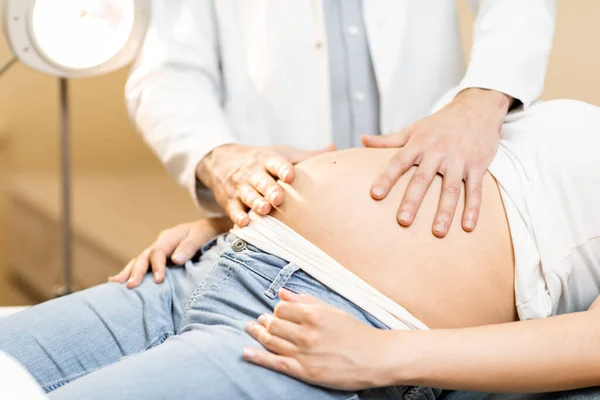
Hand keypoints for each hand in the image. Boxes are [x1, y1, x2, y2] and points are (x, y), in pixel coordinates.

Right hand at [109, 217, 231, 288]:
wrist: (207, 230)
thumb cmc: (204, 234)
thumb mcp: (199, 236)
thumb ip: (189, 247)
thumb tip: (175, 260)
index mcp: (169, 237)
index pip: (158, 252)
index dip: (157, 266)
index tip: (159, 280)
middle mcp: (159, 243)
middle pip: (144, 257)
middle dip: (137, 272)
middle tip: (131, 286)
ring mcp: (156, 251)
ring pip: (138, 261)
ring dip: (128, 272)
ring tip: (116, 285)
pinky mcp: (157, 259)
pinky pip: (141, 265)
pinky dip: (129, 272)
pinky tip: (116, 282)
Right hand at [196, 144, 335, 226]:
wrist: (221, 162)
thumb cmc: (262, 160)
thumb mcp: (281, 153)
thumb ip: (307, 156)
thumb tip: (335, 148)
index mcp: (268, 159)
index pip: (276, 162)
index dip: (283, 168)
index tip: (290, 175)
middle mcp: (253, 172)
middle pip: (261, 181)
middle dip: (269, 189)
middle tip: (279, 197)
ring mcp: (240, 187)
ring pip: (248, 195)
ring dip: (255, 202)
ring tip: (264, 209)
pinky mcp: (230, 201)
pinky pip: (233, 210)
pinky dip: (237, 216)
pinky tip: (244, 223)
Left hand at [243, 289, 395, 390]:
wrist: (376, 358)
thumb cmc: (356, 332)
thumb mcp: (332, 310)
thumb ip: (305, 301)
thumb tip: (282, 293)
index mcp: (314, 315)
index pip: (282, 308)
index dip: (278, 309)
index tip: (278, 312)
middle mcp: (306, 333)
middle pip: (274, 324)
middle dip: (265, 321)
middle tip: (260, 320)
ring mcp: (304, 353)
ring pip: (271, 341)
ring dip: (258, 334)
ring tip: (250, 328)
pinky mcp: (305, 372)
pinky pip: (275, 363)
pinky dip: (257, 356)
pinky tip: (246, 351)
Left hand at [363, 88, 511, 236]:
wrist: (477, 108)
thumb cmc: (439, 124)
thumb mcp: (413, 129)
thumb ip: (388, 140)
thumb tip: (362, 140)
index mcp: (419, 143)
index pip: (399, 161)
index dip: (386, 178)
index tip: (375, 195)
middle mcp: (438, 151)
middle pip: (423, 178)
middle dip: (413, 200)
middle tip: (403, 221)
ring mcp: (459, 159)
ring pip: (451, 188)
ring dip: (445, 211)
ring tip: (437, 232)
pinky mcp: (478, 165)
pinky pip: (475, 189)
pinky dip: (473, 208)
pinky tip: (468, 227)